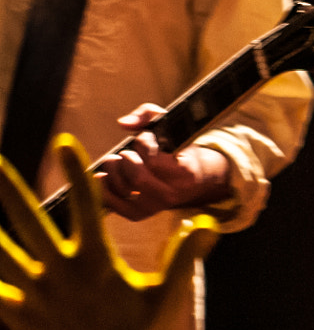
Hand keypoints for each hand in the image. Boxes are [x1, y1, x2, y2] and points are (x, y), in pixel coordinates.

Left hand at [0, 134, 216, 329]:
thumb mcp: (167, 296)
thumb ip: (183, 256)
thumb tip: (206, 223)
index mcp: (96, 261)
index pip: (85, 206)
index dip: (77, 172)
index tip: (64, 143)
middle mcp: (60, 271)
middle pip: (27, 221)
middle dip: (8, 188)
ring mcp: (35, 294)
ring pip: (1, 252)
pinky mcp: (19, 316)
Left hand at [96, 107, 231, 220]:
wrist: (195, 181)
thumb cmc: (178, 150)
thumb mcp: (172, 126)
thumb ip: (148, 115)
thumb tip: (123, 123)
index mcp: (185, 172)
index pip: (155, 158)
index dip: (143, 143)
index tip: (144, 138)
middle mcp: (172, 192)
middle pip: (138, 176)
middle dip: (126, 159)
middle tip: (125, 153)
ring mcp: (156, 206)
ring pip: (125, 190)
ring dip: (112, 172)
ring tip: (113, 162)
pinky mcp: (140, 214)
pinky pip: (115, 205)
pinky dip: (103, 189)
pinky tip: (102, 178)